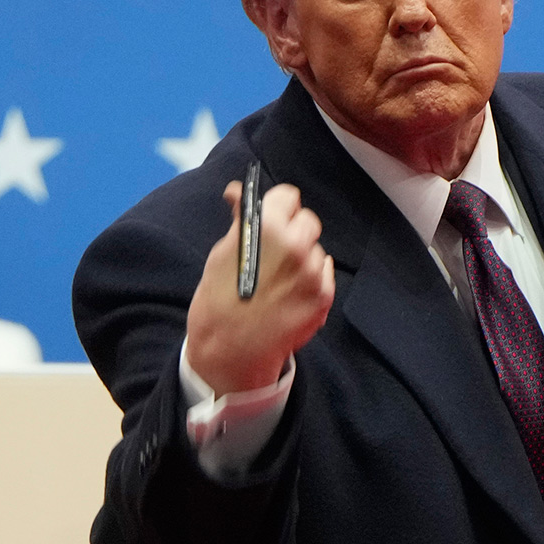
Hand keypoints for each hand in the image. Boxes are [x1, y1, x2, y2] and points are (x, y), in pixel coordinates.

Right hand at [187, 180, 334, 394]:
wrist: (230, 351)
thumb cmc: (218, 300)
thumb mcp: (223, 254)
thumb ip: (241, 220)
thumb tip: (238, 191)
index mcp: (268, 228)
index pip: (288, 196)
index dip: (278, 205)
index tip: (273, 215)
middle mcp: (296, 245)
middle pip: (307, 220)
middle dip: (293, 229)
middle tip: (275, 248)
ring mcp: (313, 272)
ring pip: (315, 248)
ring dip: (302, 256)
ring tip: (278, 278)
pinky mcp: (324, 295)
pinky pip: (324, 272)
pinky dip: (312, 277)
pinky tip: (290, 292)